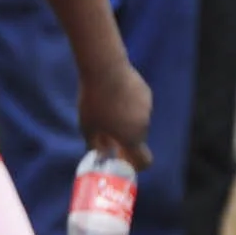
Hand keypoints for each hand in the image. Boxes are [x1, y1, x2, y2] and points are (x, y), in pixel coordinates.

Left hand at [78, 55, 153, 171]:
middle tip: (107, 133)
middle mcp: (144, 125)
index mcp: (132, 138)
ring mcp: (147, 107)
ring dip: (126, 120)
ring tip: (106, 108)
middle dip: (124, 140)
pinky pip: (138, 105)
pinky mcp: (146, 92)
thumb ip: (95, 145)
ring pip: (137, 120)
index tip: (124, 162)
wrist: (105, 69)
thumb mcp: (88, 126)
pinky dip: (129, 105)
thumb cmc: (94, 101)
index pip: (144, 161)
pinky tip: (113, 94)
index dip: (136, 165)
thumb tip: (100, 155)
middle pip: (137, 139)